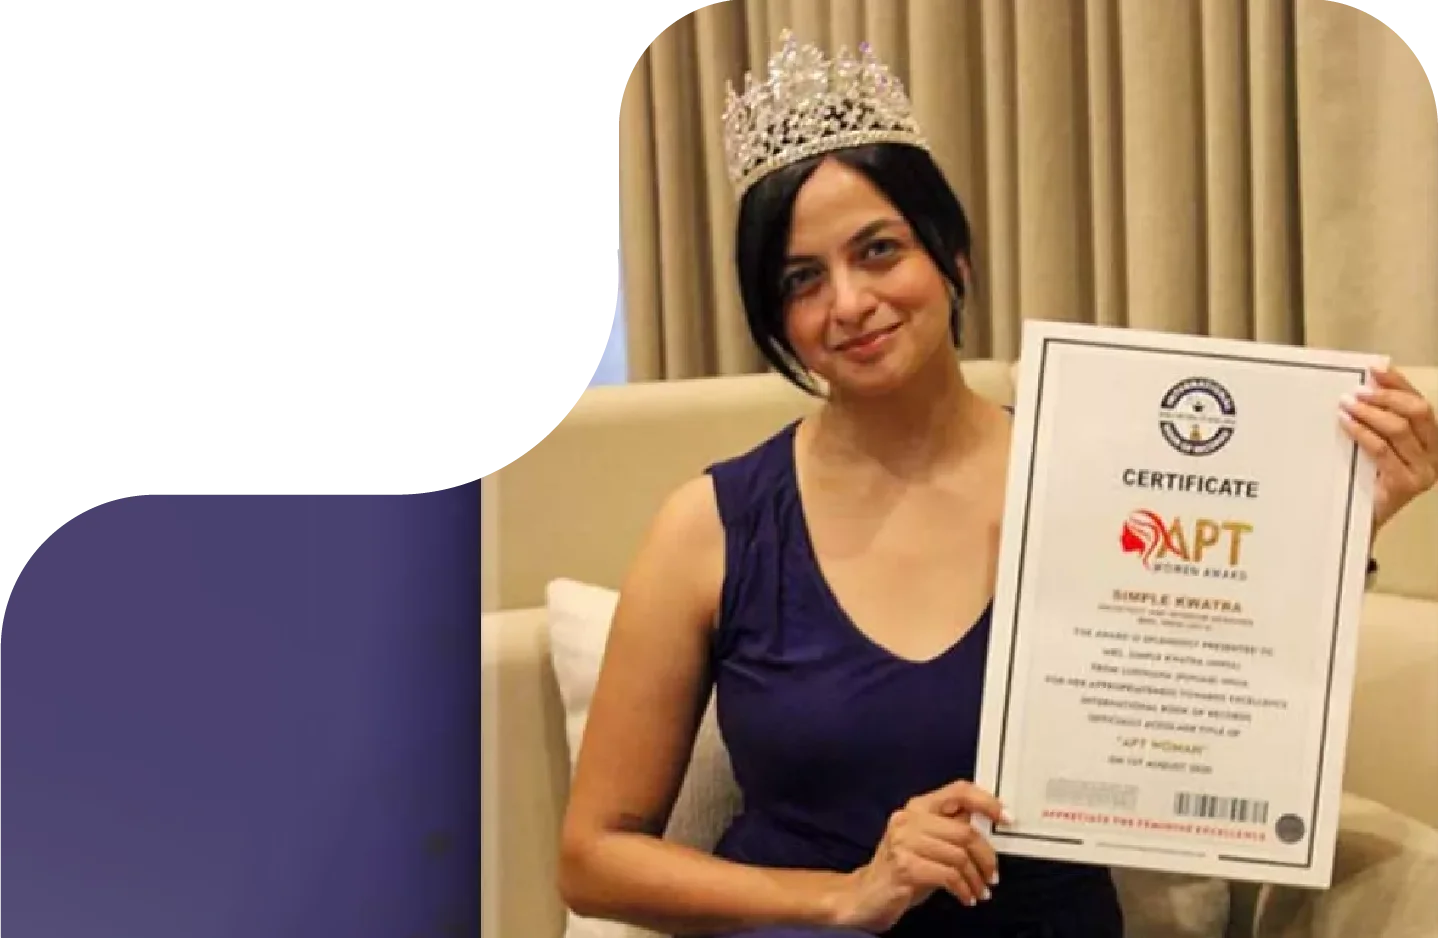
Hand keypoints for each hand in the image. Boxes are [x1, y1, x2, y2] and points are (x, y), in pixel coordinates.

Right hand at [831, 780, 1011, 932]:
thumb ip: (951, 829)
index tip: (1005, 817)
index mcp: (917, 807)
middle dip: (986, 857)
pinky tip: (965, 896)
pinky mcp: (904, 866)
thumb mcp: (927, 843)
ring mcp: (903, 842)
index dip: (986, 802)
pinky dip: (964, 889)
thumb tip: (986, 824)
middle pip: (965, 831)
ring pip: (959, 856)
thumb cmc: (902, 869)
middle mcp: (909, 819)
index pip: (958, 791)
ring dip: (976, 879)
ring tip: (979, 890)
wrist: (866, 895)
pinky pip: (949, 876)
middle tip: (992, 874)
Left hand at [1339, 364, 1437, 533]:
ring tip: (1346, 404)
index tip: (1376, 370)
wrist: (1359, 523)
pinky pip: (1381, 450)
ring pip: (1398, 429)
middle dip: (1386, 396)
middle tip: (1357, 391)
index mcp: (1433, 443)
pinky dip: (1362, 432)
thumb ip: (1379, 424)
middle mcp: (1434, 456)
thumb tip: (1363, 388)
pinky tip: (1346, 423)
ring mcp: (1423, 472)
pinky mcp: (1404, 485)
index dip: (1400, 384)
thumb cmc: (1367, 481)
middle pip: (1416, 412)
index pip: (1421, 404)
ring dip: (1369, 412)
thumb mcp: (1378, 449)